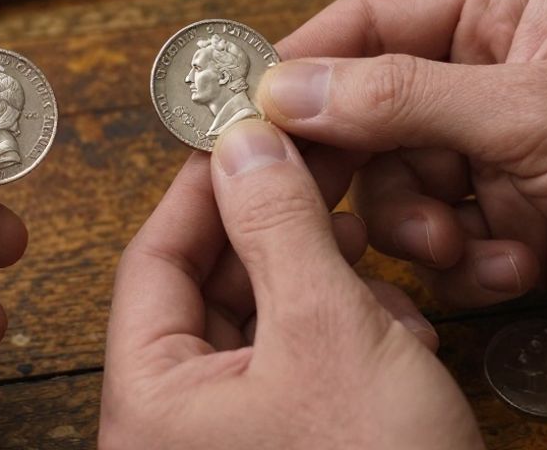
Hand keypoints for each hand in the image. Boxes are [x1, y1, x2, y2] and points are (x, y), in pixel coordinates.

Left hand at [101, 120, 482, 448]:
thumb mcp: (328, 332)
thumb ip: (279, 228)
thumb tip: (241, 143)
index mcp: (149, 398)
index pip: (156, 257)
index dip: (204, 184)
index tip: (245, 128)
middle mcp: (178, 421)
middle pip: (212, 283)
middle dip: (277, 227)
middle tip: (322, 165)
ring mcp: (235, 437)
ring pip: (266, 319)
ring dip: (322, 278)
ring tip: (368, 250)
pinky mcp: (292, 445)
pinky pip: (302, 365)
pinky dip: (346, 332)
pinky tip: (397, 326)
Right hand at [257, 0, 546, 353]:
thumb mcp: (533, 112)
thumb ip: (400, 98)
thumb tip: (286, 88)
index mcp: (503, 9)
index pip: (368, 22)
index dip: (303, 67)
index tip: (246, 117)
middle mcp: (495, 74)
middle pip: (370, 113)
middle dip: (364, 169)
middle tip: (334, 207)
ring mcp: (506, 152)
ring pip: (399, 186)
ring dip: (416, 229)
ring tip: (460, 248)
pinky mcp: (520, 222)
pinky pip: (445, 243)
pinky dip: (465, 267)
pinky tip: (515, 271)